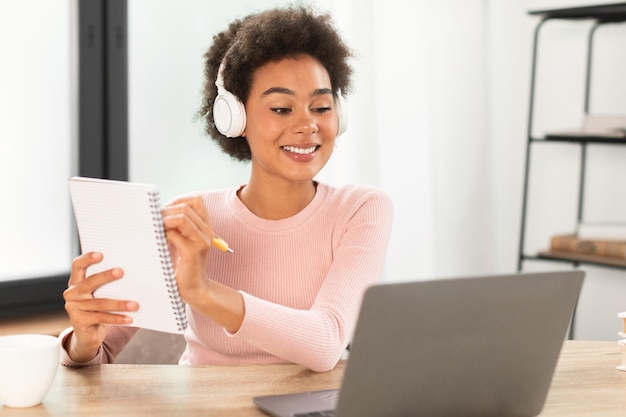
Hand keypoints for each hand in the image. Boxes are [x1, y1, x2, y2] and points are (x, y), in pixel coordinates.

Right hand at [63, 252, 138, 362]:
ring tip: (135, 304)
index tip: (101, 254)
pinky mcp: (79, 321)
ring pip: (100, 303)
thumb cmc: (99, 307)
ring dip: (119, 303)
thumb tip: (133, 274)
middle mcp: (73, 293)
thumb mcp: (100, 293)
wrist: (88, 332)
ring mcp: (74, 307)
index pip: (78, 265)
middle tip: (121, 271)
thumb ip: (108, 284)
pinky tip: (129, 318)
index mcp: (77, 281)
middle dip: (106, 276)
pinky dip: (117, 318)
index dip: (87, 259)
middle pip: (90, 282)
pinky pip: (101, 318)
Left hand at [161, 196, 243, 332]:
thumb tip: (157, 209)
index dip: (178, 200)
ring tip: (156, 229)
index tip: (164, 210)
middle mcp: (207, 231)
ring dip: (164, 220)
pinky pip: (175, 235)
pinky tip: (159, 241)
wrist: (192, 287)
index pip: (196, 200)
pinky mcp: (192, 252)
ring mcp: (202, 241)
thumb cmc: (181, 263)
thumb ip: (175, 224)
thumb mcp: (180, 239)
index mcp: (206, 226)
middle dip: (166, 211)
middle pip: (186, 207)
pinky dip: (164, 235)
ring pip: (182, 218)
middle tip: (154, 220)